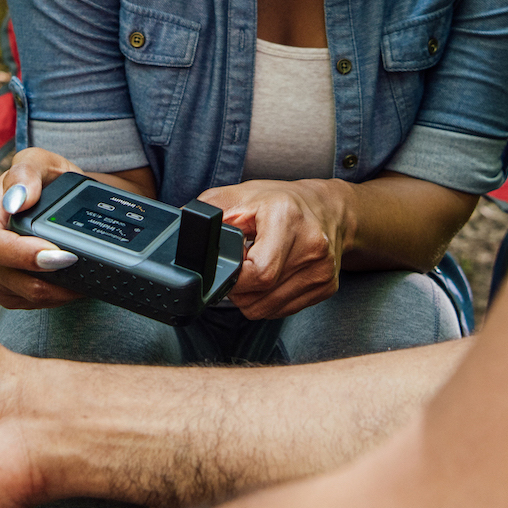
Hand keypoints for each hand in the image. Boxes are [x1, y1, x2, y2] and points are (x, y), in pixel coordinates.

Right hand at [0, 148, 89, 309]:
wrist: (58, 199)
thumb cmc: (46, 179)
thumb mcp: (39, 162)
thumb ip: (27, 174)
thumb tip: (18, 200)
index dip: (21, 254)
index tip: (58, 254)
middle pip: (4, 276)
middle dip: (45, 278)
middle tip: (79, 269)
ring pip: (19, 295)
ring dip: (55, 291)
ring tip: (82, 277)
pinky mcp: (2, 290)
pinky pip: (26, 303)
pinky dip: (52, 298)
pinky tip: (69, 285)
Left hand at [200, 178, 351, 320]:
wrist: (328, 208)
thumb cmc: (281, 202)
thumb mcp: (240, 195)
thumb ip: (208, 212)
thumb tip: (179, 229)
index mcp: (288, 220)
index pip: (257, 273)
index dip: (232, 276)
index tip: (228, 263)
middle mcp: (312, 247)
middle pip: (256, 296)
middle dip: (236, 286)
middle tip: (240, 262)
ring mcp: (322, 271)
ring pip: (264, 309)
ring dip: (250, 295)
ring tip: (257, 266)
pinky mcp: (326, 288)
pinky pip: (279, 311)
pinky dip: (266, 299)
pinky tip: (272, 275)